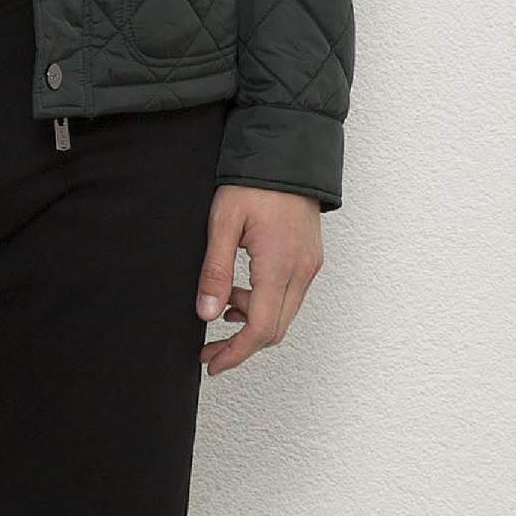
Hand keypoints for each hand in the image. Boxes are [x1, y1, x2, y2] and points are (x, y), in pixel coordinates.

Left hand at [194, 185, 322, 375]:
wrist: (288, 151)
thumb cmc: (254, 181)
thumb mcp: (223, 222)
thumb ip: (215, 271)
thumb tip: (205, 314)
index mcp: (280, 266)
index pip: (261, 329)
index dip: (236, 353)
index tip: (212, 364)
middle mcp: (302, 270)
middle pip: (276, 329)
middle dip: (241, 345)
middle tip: (209, 348)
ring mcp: (310, 265)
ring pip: (284, 314)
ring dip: (253, 322)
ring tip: (220, 309)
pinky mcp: (310, 257)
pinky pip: (290, 295)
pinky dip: (265, 304)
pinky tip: (241, 293)